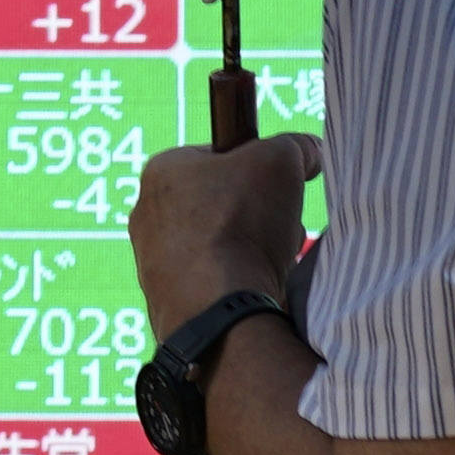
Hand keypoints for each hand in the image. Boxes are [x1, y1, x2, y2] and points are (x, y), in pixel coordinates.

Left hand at [130, 131, 316, 338]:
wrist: (219, 308)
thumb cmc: (240, 224)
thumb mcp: (281, 160)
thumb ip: (296, 146)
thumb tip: (308, 152)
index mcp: (161, 170)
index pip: (217, 157)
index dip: (255, 169)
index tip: (276, 187)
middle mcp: (146, 214)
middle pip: (219, 204)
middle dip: (256, 216)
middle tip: (278, 228)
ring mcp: (150, 262)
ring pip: (218, 245)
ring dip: (250, 251)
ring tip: (270, 263)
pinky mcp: (165, 301)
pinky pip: (210, 283)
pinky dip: (236, 285)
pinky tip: (254, 290)